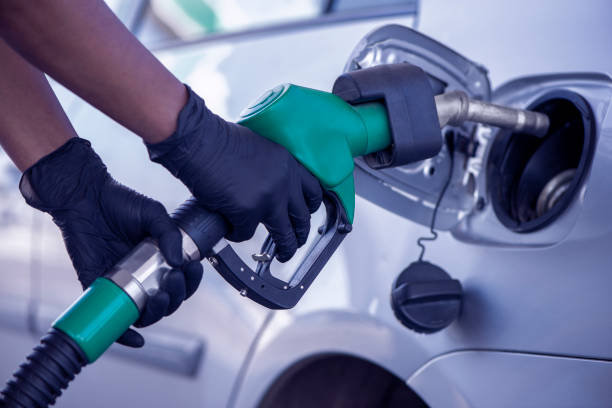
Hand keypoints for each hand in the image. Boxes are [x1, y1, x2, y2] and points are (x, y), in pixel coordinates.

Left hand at [20, 138, 202, 347]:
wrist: (84, 198)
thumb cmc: (119, 202)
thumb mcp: (152, 213)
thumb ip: (169, 233)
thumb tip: (179, 260)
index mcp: (159, 259)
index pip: (182, 281)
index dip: (190, 281)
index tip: (191, 269)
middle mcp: (144, 275)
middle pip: (167, 301)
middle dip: (176, 296)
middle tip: (173, 281)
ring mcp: (123, 285)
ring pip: (145, 313)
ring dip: (158, 313)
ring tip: (159, 299)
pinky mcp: (100, 289)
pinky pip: (114, 319)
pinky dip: (125, 335)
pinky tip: (137, 340)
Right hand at [146, 86, 322, 261]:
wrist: (198, 140)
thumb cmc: (218, 140)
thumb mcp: (259, 149)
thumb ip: (272, 169)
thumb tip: (270, 189)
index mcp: (288, 162)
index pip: (313, 190)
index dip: (310, 206)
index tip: (306, 214)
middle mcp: (284, 180)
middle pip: (302, 217)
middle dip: (301, 234)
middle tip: (296, 241)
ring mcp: (268, 198)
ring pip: (284, 235)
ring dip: (284, 249)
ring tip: (280, 255)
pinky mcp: (247, 211)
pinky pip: (246, 234)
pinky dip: (237, 234)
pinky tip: (230, 229)